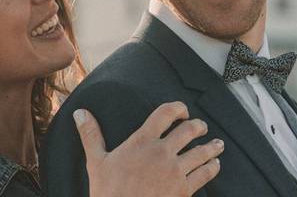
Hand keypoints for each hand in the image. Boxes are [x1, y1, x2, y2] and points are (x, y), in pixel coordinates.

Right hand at [75, 101, 222, 196]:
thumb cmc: (108, 193)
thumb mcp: (96, 162)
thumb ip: (91, 135)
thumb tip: (79, 113)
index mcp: (142, 141)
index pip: (165, 113)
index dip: (178, 108)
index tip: (182, 110)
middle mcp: (162, 152)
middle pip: (189, 130)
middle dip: (198, 126)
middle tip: (201, 126)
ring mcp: (175, 171)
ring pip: (201, 152)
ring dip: (212, 147)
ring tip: (217, 145)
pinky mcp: (183, 190)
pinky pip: (204, 175)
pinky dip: (212, 168)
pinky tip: (215, 165)